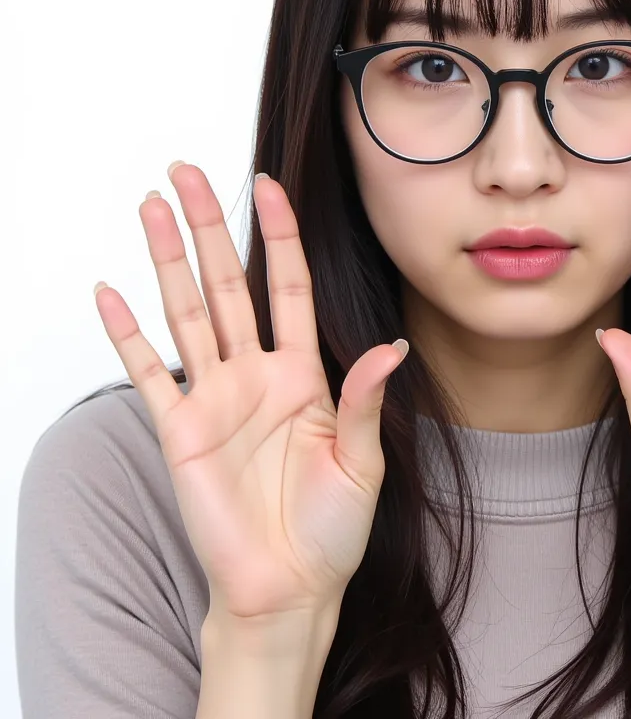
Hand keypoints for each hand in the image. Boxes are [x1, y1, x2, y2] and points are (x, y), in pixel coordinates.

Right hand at [93, 162, 406, 621]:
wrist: (290, 587)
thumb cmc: (333, 528)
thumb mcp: (363, 459)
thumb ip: (365, 401)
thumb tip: (392, 350)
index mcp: (304, 373)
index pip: (287, 285)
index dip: (279, 234)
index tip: (268, 183)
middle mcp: (255, 374)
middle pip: (228, 282)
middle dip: (207, 226)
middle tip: (186, 172)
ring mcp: (214, 398)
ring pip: (187, 311)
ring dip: (166, 260)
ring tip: (149, 206)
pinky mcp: (179, 432)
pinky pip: (149, 374)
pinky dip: (127, 335)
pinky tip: (111, 293)